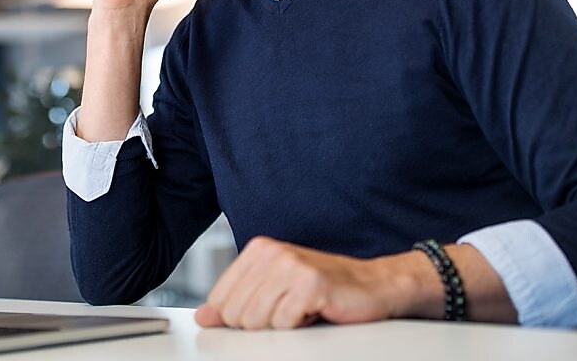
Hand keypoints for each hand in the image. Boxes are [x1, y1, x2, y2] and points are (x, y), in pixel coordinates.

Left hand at [194, 237, 437, 330]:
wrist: (371, 286)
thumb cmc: (322, 289)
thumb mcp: (273, 292)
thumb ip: (236, 302)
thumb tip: (204, 316)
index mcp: (258, 250)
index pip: (219, 300)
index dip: (240, 316)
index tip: (266, 310)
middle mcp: (271, 252)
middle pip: (235, 314)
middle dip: (261, 323)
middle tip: (288, 310)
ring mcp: (290, 266)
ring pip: (256, 321)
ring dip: (281, 325)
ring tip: (301, 309)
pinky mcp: (310, 284)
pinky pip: (283, 323)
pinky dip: (299, 326)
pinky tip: (315, 311)